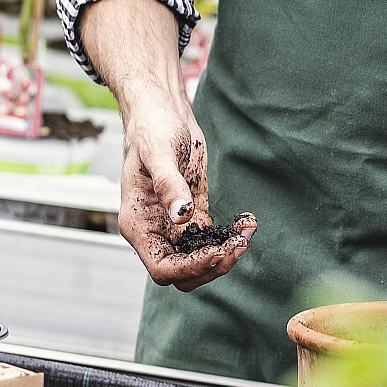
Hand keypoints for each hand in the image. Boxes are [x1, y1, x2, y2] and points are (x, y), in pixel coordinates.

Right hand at [118, 88, 254, 292]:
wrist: (163, 113)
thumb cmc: (153, 128)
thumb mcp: (159, 153)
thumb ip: (169, 185)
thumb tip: (181, 216)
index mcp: (138, 224)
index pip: (162, 267)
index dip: (190, 268)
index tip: (218, 253)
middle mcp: (154, 231)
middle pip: (182, 272)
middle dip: (212, 265)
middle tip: (240, 245)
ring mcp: (173, 225)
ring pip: (198, 260)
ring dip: (225, 254)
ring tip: (247, 232)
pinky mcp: (192, 214)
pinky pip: (211, 238)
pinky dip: (230, 237)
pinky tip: (247, 222)